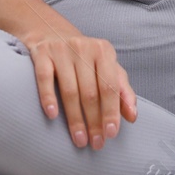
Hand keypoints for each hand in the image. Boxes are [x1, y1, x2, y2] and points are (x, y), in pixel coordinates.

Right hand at [24, 31, 137, 148]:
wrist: (49, 31)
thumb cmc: (83, 57)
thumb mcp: (105, 67)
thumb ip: (122, 90)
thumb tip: (132, 116)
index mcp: (104, 51)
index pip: (110, 86)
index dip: (112, 112)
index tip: (111, 134)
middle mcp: (84, 47)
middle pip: (91, 92)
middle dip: (94, 121)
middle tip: (95, 143)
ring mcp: (61, 50)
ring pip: (70, 90)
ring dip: (75, 119)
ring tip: (79, 139)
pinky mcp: (41, 53)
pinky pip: (45, 78)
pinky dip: (48, 98)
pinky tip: (52, 116)